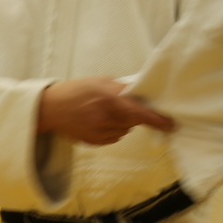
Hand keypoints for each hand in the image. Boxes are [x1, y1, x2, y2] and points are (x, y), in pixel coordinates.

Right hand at [37, 77, 175, 144]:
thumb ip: (122, 88)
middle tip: (118, 106)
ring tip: (104, 113)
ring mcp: (98, 131)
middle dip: (133, 115)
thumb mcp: (100, 81)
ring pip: (124, 130)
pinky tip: (98, 122)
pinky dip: (112, 130)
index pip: (140, 113)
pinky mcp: (93, 141)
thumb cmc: (76, 90)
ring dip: (122, 123)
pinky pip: (114, 138)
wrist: (50, 107)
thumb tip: (143, 95)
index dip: (157, 120)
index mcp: (109, 98)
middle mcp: (105, 117)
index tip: (171, 124)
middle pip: (133, 121)